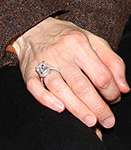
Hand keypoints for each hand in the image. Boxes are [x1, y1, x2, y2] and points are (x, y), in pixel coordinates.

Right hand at [12, 17, 128, 128]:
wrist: (32, 27)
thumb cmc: (66, 37)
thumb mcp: (92, 40)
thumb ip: (112, 61)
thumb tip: (124, 88)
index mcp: (78, 44)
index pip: (101, 74)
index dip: (112, 92)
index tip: (114, 98)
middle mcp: (60, 53)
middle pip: (81, 85)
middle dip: (98, 107)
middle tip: (108, 121)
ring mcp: (42, 62)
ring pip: (59, 88)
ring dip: (77, 108)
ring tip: (91, 122)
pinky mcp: (28, 70)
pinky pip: (34, 87)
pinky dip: (46, 99)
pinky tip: (60, 108)